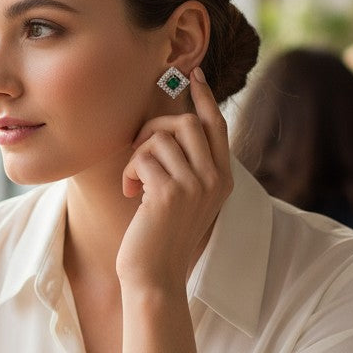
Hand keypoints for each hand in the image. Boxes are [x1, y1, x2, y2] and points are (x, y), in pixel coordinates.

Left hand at [118, 66, 232, 292]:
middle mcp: (214, 180)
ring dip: (138, 156)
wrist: (155, 277)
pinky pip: (143, 158)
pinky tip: (131, 193)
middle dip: (154, 129)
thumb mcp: (181, 200)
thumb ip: (185, 168)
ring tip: (135, 183)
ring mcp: (195, 186)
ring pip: (160, 139)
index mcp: (222, 180)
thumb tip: (167, 130)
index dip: (203, 98)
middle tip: (138, 150)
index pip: (216, 126)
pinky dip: (130, 172)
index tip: (193, 75)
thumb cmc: (161, 240)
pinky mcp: (169, 194)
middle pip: (185, 124)